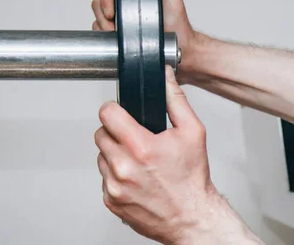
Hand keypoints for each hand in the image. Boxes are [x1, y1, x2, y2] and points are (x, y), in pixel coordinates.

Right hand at [91, 0, 199, 82]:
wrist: (179, 53)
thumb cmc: (179, 27)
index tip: (112, 11)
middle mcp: (127, 6)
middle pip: (100, 2)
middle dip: (103, 15)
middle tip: (114, 26)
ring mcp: (121, 22)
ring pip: (98, 18)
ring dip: (102, 27)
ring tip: (115, 35)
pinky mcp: (118, 38)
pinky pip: (99, 34)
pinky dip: (102, 38)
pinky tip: (114, 42)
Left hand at [94, 66, 218, 244]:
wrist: (191, 216)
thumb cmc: (192, 177)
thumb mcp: (193, 131)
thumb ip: (175, 99)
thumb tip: (165, 76)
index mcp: (141, 147)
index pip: (107, 114)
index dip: (114, 109)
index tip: (121, 113)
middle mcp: (123, 168)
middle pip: (101, 134)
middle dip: (116, 132)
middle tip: (135, 139)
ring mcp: (114, 187)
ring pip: (101, 156)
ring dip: (115, 154)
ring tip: (138, 160)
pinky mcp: (111, 201)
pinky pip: (104, 178)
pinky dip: (116, 175)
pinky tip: (136, 177)